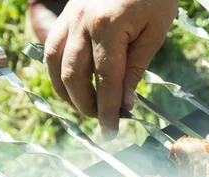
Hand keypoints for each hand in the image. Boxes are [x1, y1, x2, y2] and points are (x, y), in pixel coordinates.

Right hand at [44, 0, 178, 137]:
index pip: (107, 80)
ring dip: (67, 92)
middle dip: (87, 105)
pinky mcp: (67, 13)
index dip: (108, 110)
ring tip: (86, 109)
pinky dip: (57, 70)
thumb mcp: (156, 32)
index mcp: (109, 27)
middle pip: (75, 76)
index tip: (112, 132)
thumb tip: (126, 103)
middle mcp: (82, 22)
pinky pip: (52, 46)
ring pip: (56, 63)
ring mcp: (70, 16)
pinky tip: (70, 84)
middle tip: (104, 121)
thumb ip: (137, 68)